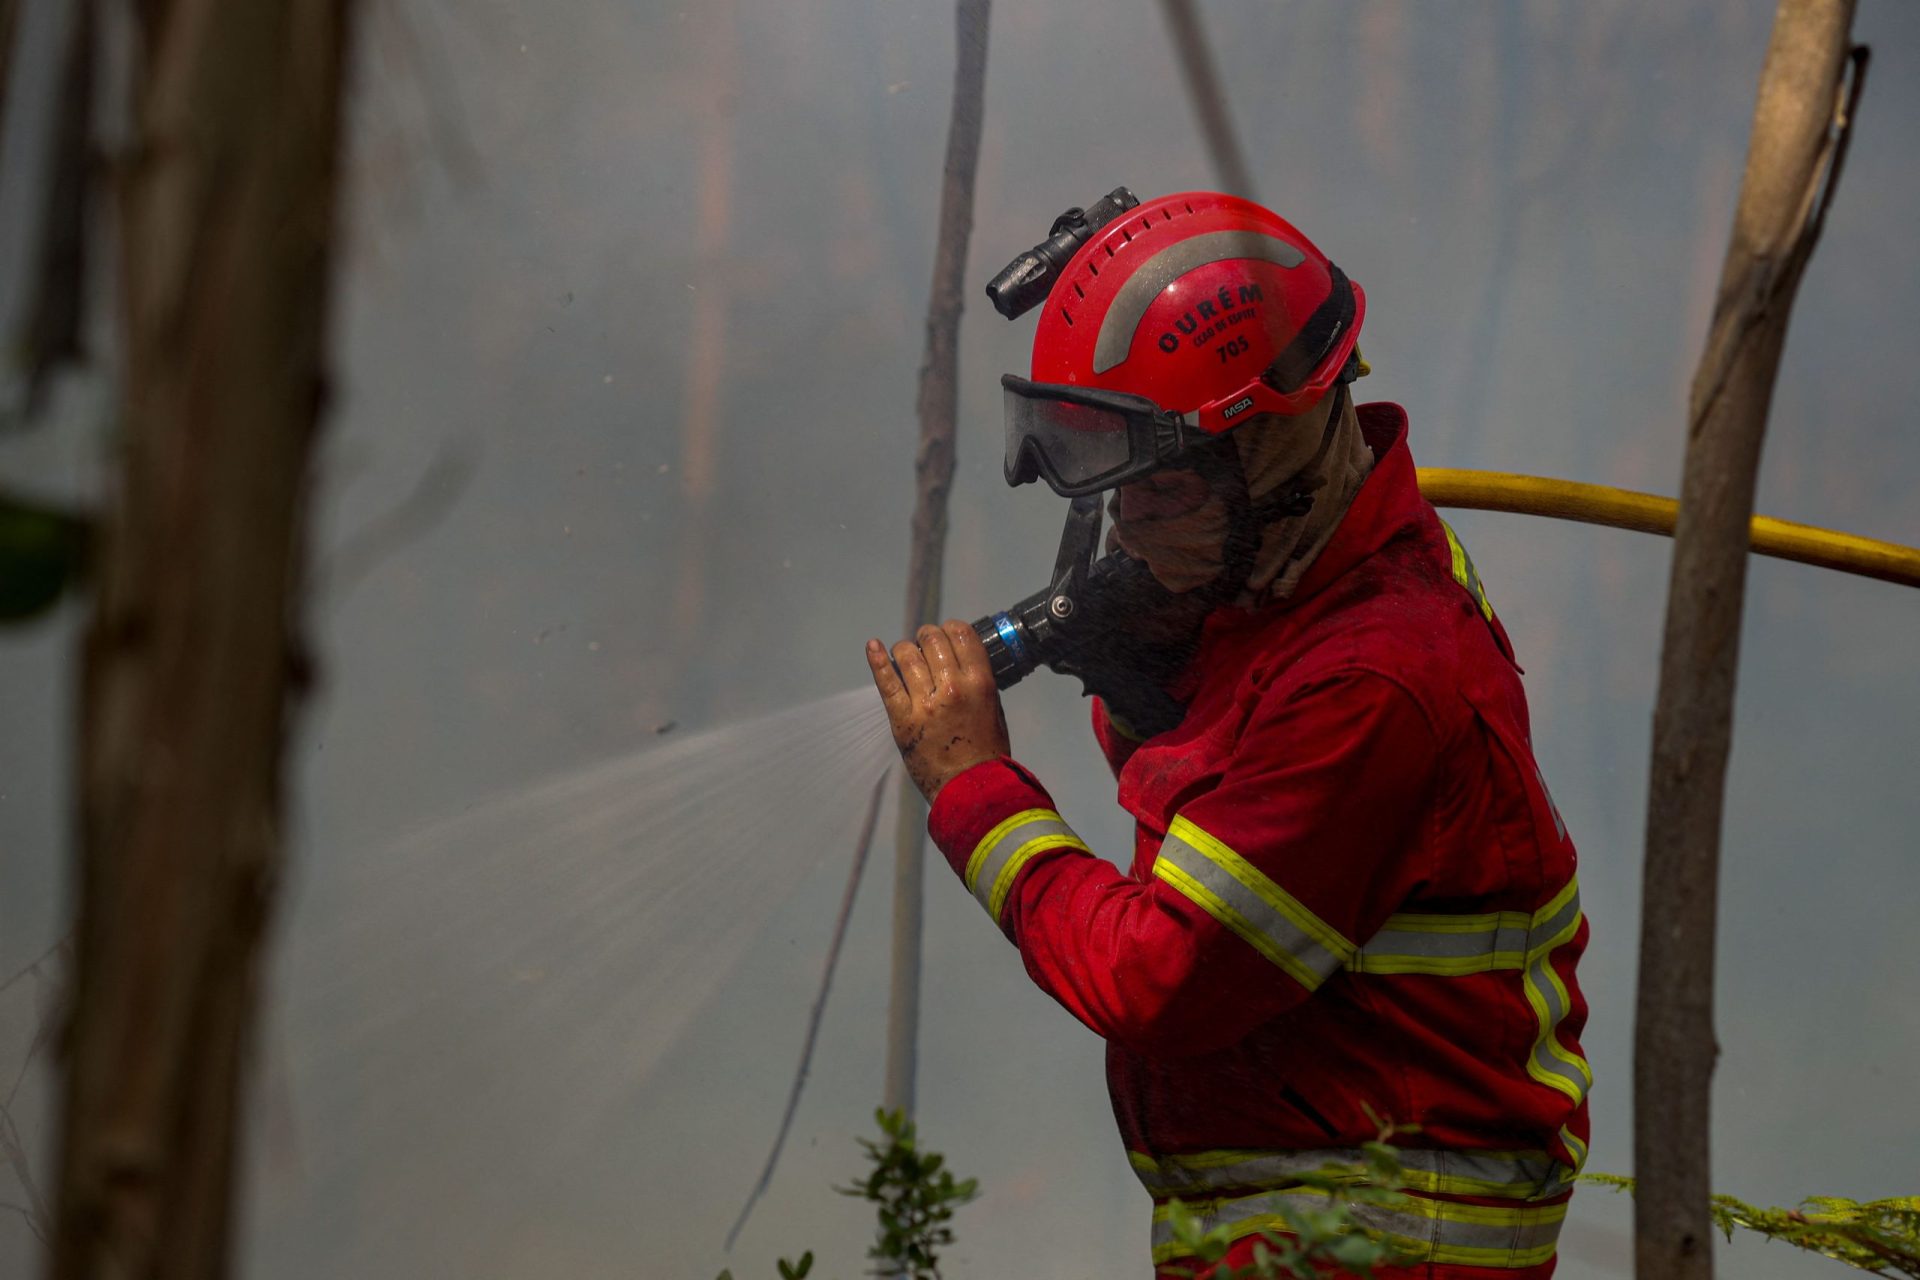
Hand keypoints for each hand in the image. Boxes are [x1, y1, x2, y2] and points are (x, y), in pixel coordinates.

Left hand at [865, 621, 1010, 803]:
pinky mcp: (902, 719)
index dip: (950, 629)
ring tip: (907, 659)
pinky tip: (872, 646)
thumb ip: (977, 680)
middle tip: (925, 647)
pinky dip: (876, 660)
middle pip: (931, 639)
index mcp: (980, 683)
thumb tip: (958, 657)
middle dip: (926, 637)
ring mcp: (925, 703)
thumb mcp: (993, 708)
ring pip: (907, 654)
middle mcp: (952, 687)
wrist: (972, 789)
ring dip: (905, 651)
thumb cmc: (987, 751)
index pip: (960, 633)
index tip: (946, 636)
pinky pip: (886, 681)